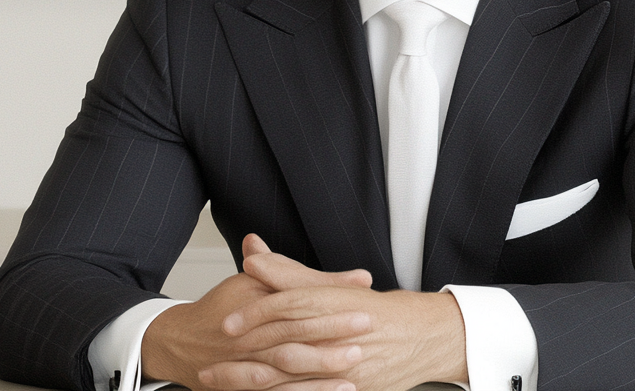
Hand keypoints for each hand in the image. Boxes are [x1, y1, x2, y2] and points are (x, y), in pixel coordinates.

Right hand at [141, 236, 374, 390]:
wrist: (180, 342)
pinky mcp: (245, 388)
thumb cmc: (222, 308)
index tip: (363, 309)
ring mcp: (246, 368)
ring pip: (282, 376)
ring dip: (316, 379)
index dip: (329, 311)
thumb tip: (360, 276)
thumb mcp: (256, 283)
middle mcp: (250, 341)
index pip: (295, 309)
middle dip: (328, 344)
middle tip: (361, 342)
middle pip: (291, 344)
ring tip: (350, 378)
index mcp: (255, 310)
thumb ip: (308, 280)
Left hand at [199, 237, 467, 390]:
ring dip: (253, 382)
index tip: (226, 322)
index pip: (287, 307)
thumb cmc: (374, 312)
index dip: (253, 314)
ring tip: (220, 384)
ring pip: (292, 379)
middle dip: (244, 357)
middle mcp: (339, 335)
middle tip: (212, 362)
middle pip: (285, 347)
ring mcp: (345, 367)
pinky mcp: (350, 388)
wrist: (423, 337)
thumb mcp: (330, 288)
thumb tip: (253, 257)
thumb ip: (290, 275)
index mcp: (333, 305)